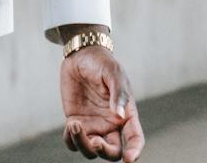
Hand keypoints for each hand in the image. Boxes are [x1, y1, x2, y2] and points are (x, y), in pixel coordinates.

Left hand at [60, 44, 143, 161]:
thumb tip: (120, 116)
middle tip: (95, 142)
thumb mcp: (113, 73)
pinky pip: (73, 142)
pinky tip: (71, 124)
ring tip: (75, 125)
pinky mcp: (77, 122)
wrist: (80, 55)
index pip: (135, 139)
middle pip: (112, 152)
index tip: (129, 159)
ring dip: (83, 145)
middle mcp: (111, 124)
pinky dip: (71, 140)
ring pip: (91, 150)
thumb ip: (118, 93)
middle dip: (104, 152)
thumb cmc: (102, 63)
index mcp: (126, 115)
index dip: (134, 151)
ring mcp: (93, 125)